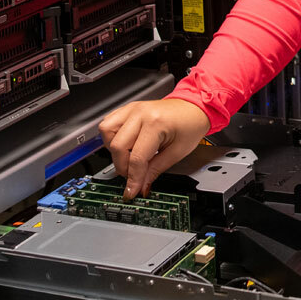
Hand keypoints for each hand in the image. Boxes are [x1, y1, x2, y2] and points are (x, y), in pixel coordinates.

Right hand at [97, 98, 211, 198]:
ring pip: (107, 132)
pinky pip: (108, 123)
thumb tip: (141, 186)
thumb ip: (156, 170)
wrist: (194, 108)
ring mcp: (132, 109)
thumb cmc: (191, 125)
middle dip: (123, 167)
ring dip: (114, 149)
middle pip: (117, 147)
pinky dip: (111, 137)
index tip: (132, 191)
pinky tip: (126, 144)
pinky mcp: (128, 109)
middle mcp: (140, 113)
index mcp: (156, 123)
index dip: (133, 179)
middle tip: (134, 175)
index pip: (136, 158)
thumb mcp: (178, 152)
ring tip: (129, 155)